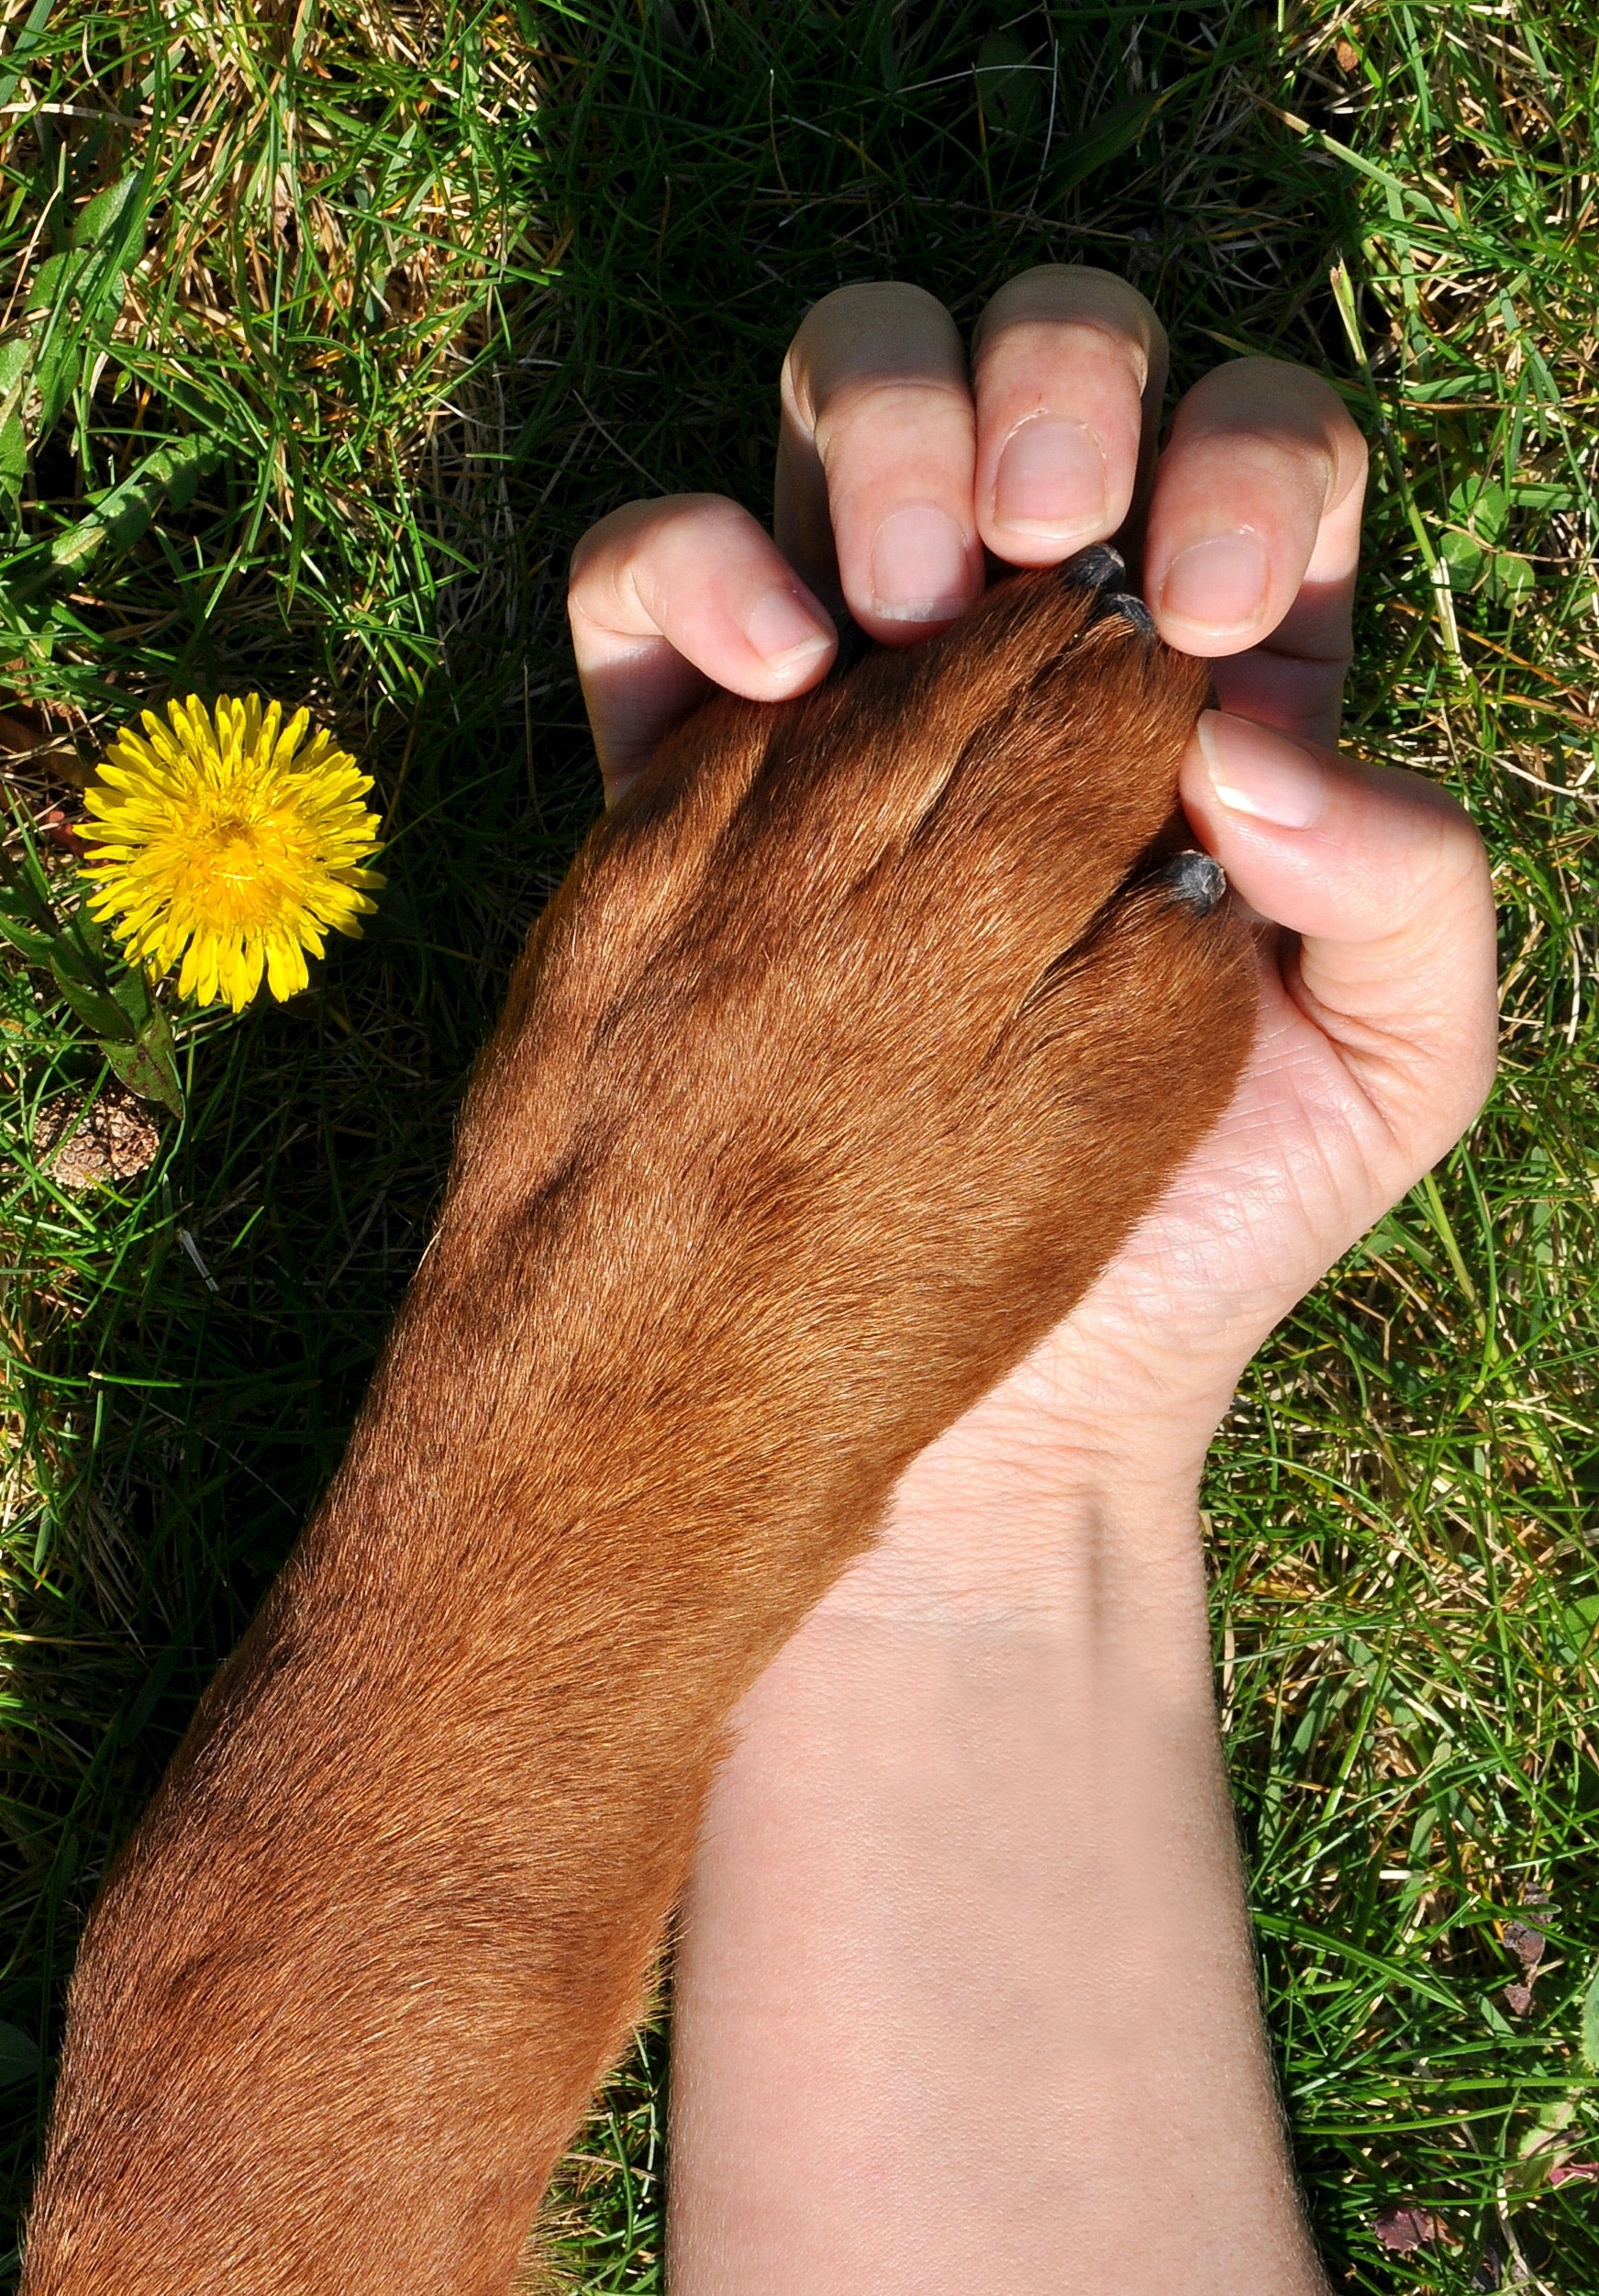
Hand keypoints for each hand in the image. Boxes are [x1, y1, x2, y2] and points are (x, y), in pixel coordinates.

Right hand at [568, 269, 1496, 1578]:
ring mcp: (866, 684)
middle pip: (1048, 360)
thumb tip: (1257, 733)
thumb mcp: (1389, 1072)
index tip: (1202, 618)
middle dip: (1047, 388)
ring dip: (880, 429)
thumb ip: (1414, 886)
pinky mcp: (701, 763)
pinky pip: (660, 571)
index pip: (1256, 444)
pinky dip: (695, 561)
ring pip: (855, 396)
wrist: (996, 1388)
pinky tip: (769, 682)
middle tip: (1036, 541)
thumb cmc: (1198, 1225)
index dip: (1239, 460)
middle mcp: (1044, 647)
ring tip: (893, 615)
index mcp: (1225, 686)